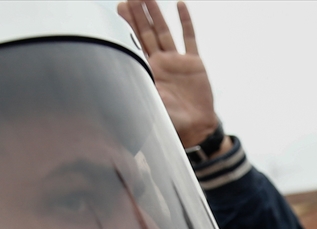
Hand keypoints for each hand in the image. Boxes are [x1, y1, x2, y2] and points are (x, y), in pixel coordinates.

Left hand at [117, 0, 217, 147]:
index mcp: (149, 71)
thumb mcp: (152, 104)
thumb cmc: (172, 121)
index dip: (128, 25)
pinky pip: (189, 38)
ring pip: (164, 31)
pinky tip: (180, 5)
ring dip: (157, 14)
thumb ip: (140, 90)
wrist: (196, 128)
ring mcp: (177, 60)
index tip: (120, 7)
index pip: (134, 42)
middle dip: (139, 14)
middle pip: (147, 32)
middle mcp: (161, 62)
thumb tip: (120, 80)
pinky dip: (185, 22)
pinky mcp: (194, 62)